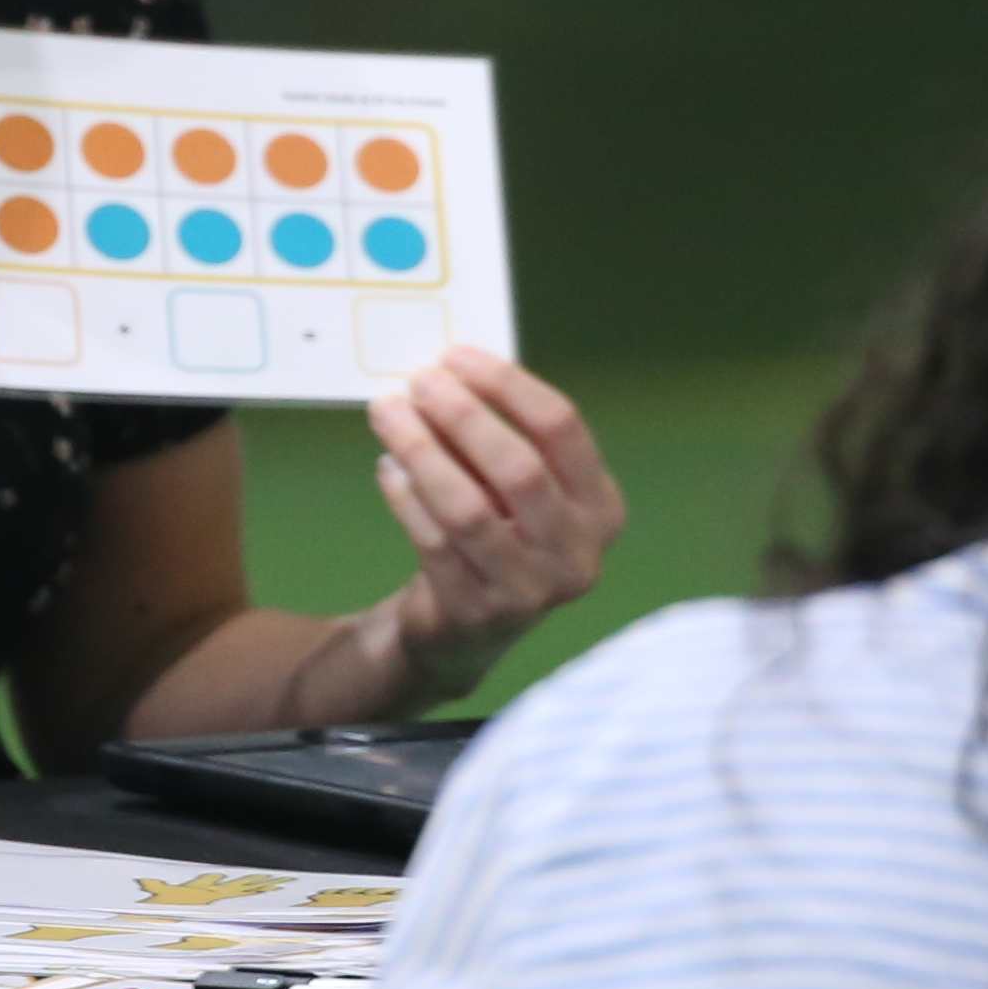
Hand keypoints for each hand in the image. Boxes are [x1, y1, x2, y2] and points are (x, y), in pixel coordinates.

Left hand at [342, 351, 625, 708]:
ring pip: (468, 508)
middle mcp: (578, 553)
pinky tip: (388, 468)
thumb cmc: (498, 534)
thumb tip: (450, 371)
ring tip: (387, 414)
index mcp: (600, 507)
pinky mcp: (477, 613)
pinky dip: (405, 498)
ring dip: (422, 451)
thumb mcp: (519, 490)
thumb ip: (503, 436)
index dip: (506, 385)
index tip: (456, 356)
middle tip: (418, 382)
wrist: (468, 632)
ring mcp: (530, 592)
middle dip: (463, 415)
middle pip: (519, 467)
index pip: (562, 428)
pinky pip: (432, 542)